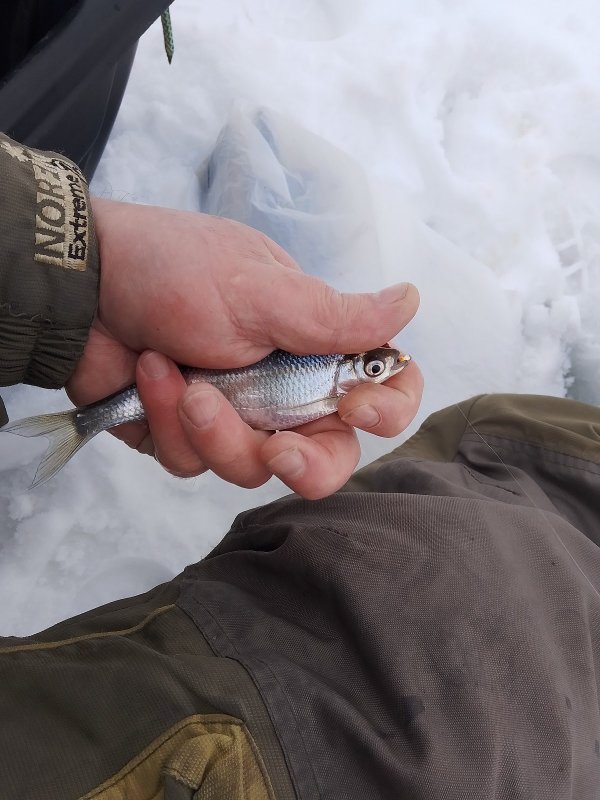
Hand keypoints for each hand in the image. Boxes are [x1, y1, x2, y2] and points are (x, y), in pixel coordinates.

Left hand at [67, 198, 422, 498]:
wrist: (81, 285)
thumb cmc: (173, 270)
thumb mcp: (258, 290)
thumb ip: (334, 316)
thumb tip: (411, 300)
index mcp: (312, 344)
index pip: (379, 388)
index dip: (386, 411)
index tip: (360, 411)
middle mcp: (282, 386)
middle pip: (323, 455)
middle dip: (303, 463)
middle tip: (281, 451)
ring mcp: (233, 413)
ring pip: (251, 467)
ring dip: (215, 430)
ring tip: (182, 379)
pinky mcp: (185, 433)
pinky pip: (192, 460)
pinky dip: (167, 420)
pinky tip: (148, 374)